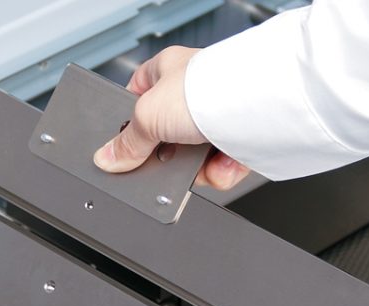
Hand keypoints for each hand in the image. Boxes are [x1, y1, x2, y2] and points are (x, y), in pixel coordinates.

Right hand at [92, 46, 250, 190]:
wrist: (260, 104)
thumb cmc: (208, 87)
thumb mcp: (148, 116)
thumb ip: (126, 142)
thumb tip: (107, 158)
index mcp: (166, 71)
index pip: (137, 95)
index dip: (129, 120)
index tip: (124, 144)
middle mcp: (193, 91)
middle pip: (165, 136)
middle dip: (167, 156)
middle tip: (165, 159)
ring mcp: (218, 115)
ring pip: (193, 157)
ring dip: (196, 169)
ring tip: (202, 162)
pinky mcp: (241, 138)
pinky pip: (221, 166)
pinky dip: (222, 171)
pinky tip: (224, 163)